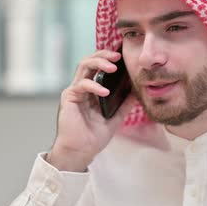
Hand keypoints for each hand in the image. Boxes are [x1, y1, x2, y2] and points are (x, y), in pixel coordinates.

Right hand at [47, 50, 135, 171]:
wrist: (81, 151)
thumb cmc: (94, 136)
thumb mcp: (116, 117)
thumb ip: (124, 104)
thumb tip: (137, 91)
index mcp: (92, 89)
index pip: (98, 66)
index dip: (108, 57)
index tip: (123, 54)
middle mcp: (82, 87)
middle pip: (90, 61)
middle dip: (103, 55)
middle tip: (118, 55)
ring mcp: (74, 91)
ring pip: (83, 66)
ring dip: (98, 63)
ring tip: (113, 67)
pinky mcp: (69, 98)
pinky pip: (81, 85)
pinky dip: (94, 86)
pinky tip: (105, 91)